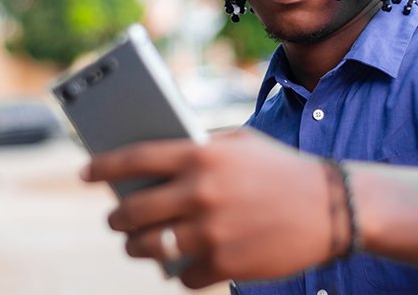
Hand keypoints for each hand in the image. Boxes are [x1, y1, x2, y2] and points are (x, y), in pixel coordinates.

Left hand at [82, 129, 346, 288]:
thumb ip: (197, 148)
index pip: (134, 159)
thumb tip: (151, 167)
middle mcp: (200, 192)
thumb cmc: (280, 169)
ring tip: (136, 244)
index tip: (85, 173)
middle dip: (116, 218)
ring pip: (149, 247)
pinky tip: (179, 264)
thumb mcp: (239, 143)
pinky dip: (178, 271)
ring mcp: (211, 232)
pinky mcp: (225, 265)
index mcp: (201, 155)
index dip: (102, 167)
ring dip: (136, 247)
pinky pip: (182, 274)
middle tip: (114, 219)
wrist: (332, 206)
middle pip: (133, 211)